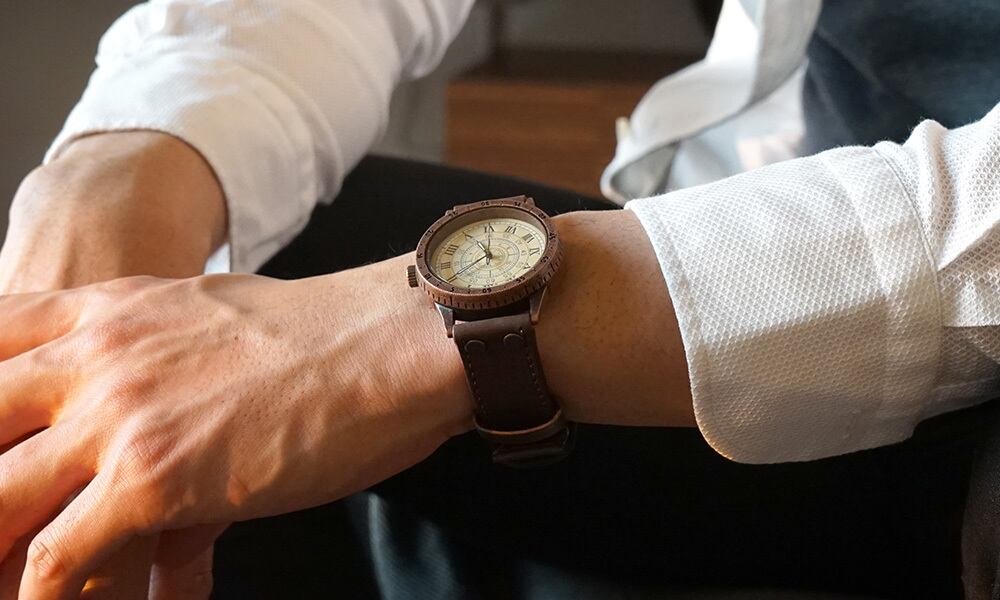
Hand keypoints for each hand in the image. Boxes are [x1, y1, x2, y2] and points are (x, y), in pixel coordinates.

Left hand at [0, 261, 469, 598]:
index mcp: (106, 311)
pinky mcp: (154, 478)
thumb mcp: (207, 312)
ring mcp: (119, 416)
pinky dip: (45, 595)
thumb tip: (133, 397)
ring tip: (7, 579)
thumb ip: (146, 343)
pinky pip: (54, 559)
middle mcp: (96, 356)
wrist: (388, 345)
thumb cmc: (322, 334)